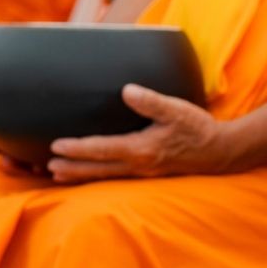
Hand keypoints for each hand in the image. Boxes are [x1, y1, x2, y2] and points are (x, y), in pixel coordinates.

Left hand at [48, 85, 234, 182]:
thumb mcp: (176, 110)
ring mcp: (141, 172)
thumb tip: (127, 90)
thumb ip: (151, 101)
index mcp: (141, 149)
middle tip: (46, 165)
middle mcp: (137, 165)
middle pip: (96, 169)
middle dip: (71, 168)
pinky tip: (86, 174)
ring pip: (103, 177)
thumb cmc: (197, 128)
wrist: (220, 152)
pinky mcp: (145, 173)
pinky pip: (113, 177)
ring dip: (79, 176)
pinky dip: (95, 176)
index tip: (56, 145)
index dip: (77, 148)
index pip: (101, 150)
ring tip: (55, 174)